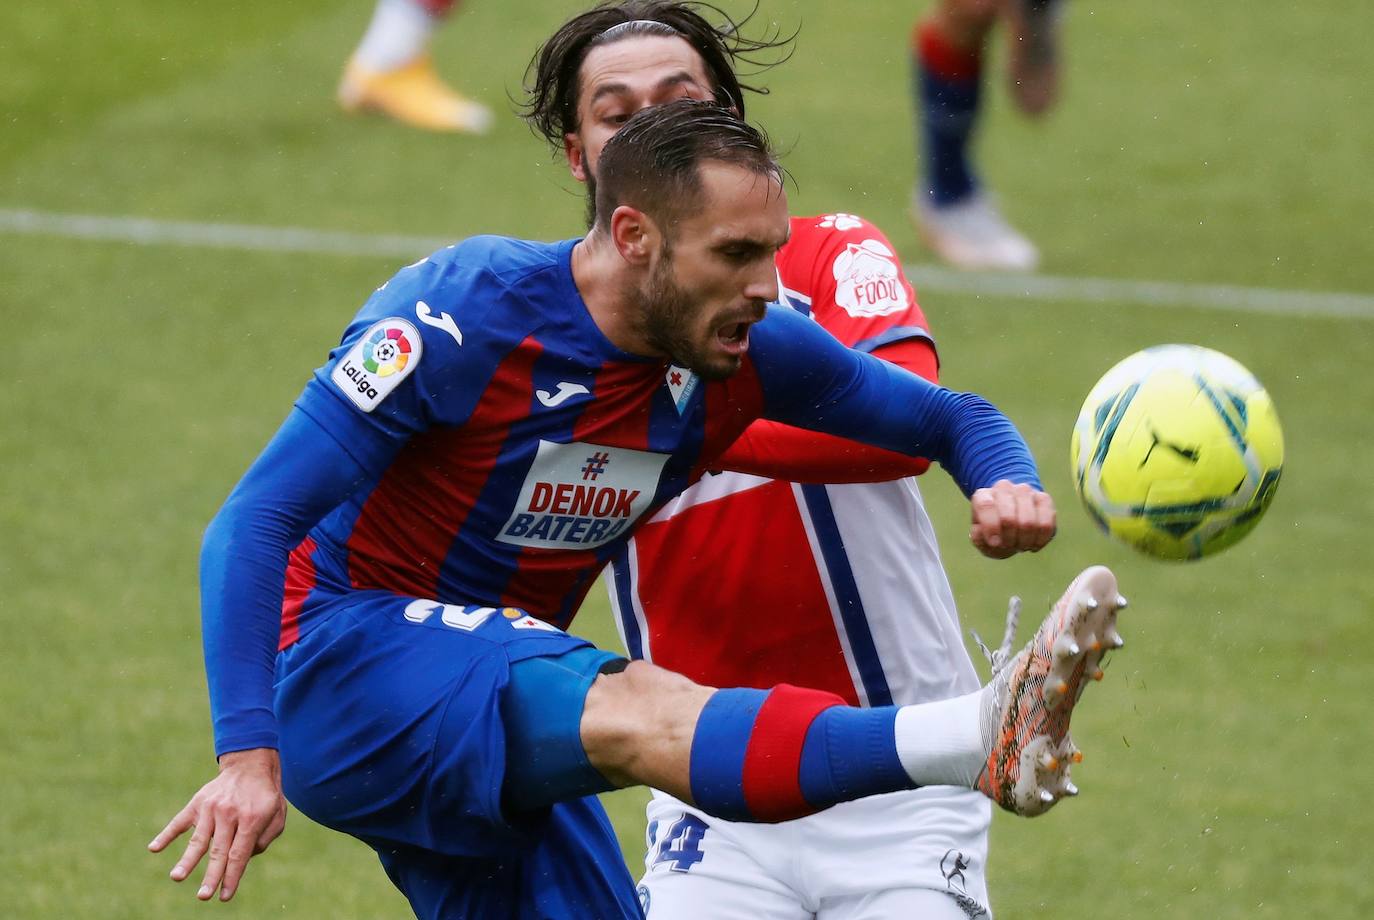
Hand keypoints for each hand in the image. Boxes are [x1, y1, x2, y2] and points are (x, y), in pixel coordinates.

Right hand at [148, 747, 286, 901]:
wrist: (250, 765)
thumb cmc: (265, 797)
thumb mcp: (277, 816)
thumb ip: (264, 840)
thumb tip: (241, 860)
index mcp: (251, 818)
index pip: (239, 854)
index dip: (232, 877)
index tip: (224, 896)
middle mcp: (229, 814)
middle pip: (218, 851)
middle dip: (211, 876)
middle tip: (203, 897)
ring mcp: (211, 808)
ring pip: (198, 839)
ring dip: (187, 860)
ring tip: (177, 877)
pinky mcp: (197, 803)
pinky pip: (179, 821)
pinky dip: (166, 834)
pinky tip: (154, 848)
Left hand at [969, 480, 1055, 558]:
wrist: (1012, 525)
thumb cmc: (994, 534)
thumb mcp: (981, 539)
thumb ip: (980, 539)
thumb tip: (992, 538)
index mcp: (982, 496)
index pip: (985, 506)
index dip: (991, 527)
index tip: (995, 543)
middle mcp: (1003, 488)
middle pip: (1008, 517)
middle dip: (1009, 539)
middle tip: (1009, 545)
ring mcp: (1025, 490)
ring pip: (1028, 522)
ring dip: (1024, 541)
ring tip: (1021, 545)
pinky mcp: (1043, 498)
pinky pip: (1046, 523)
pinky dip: (1040, 540)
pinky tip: (1034, 545)